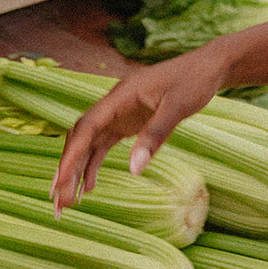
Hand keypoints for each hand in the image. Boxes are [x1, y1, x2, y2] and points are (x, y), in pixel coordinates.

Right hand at [50, 46, 227, 212]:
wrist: (209, 67)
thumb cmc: (194, 80)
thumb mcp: (178, 107)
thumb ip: (155, 135)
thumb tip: (134, 169)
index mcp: (121, 94)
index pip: (87, 127)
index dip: (71, 155)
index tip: (60, 181)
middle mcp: (114, 103)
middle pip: (81, 137)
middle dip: (67, 168)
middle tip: (58, 201)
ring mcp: (120, 113)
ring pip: (89, 143)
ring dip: (77, 170)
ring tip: (68, 201)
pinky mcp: (128, 121)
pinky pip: (104, 144)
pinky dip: (94, 164)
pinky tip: (89, 187)